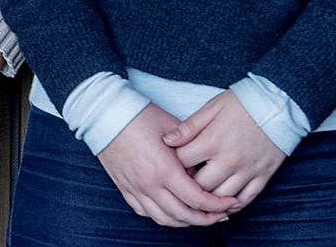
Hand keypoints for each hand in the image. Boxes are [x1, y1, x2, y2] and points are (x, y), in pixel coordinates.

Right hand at [100, 106, 240, 226]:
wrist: (105, 114)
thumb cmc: (139, 115)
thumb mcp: (172, 127)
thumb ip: (190, 148)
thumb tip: (204, 165)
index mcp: (164, 169)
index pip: (197, 199)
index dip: (217, 205)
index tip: (230, 203)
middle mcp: (149, 184)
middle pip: (183, 215)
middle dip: (206, 219)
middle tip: (221, 216)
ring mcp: (135, 189)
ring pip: (164, 219)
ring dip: (185, 222)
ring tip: (199, 217)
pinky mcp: (125, 188)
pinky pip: (145, 213)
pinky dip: (162, 217)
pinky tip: (173, 212)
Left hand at [161, 91, 282, 206]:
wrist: (279, 104)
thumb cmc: (243, 103)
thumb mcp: (212, 107)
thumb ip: (189, 126)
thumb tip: (166, 140)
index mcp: (212, 141)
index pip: (182, 163)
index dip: (173, 164)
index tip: (172, 163)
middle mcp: (229, 160)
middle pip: (199, 186)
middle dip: (188, 186)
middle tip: (184, 184)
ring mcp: (247, 170)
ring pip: (221, 198)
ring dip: (209, 200)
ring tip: (201, 196)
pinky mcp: (263, 176)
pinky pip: (246, 199)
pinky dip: (233, 205)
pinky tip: (224, 204)